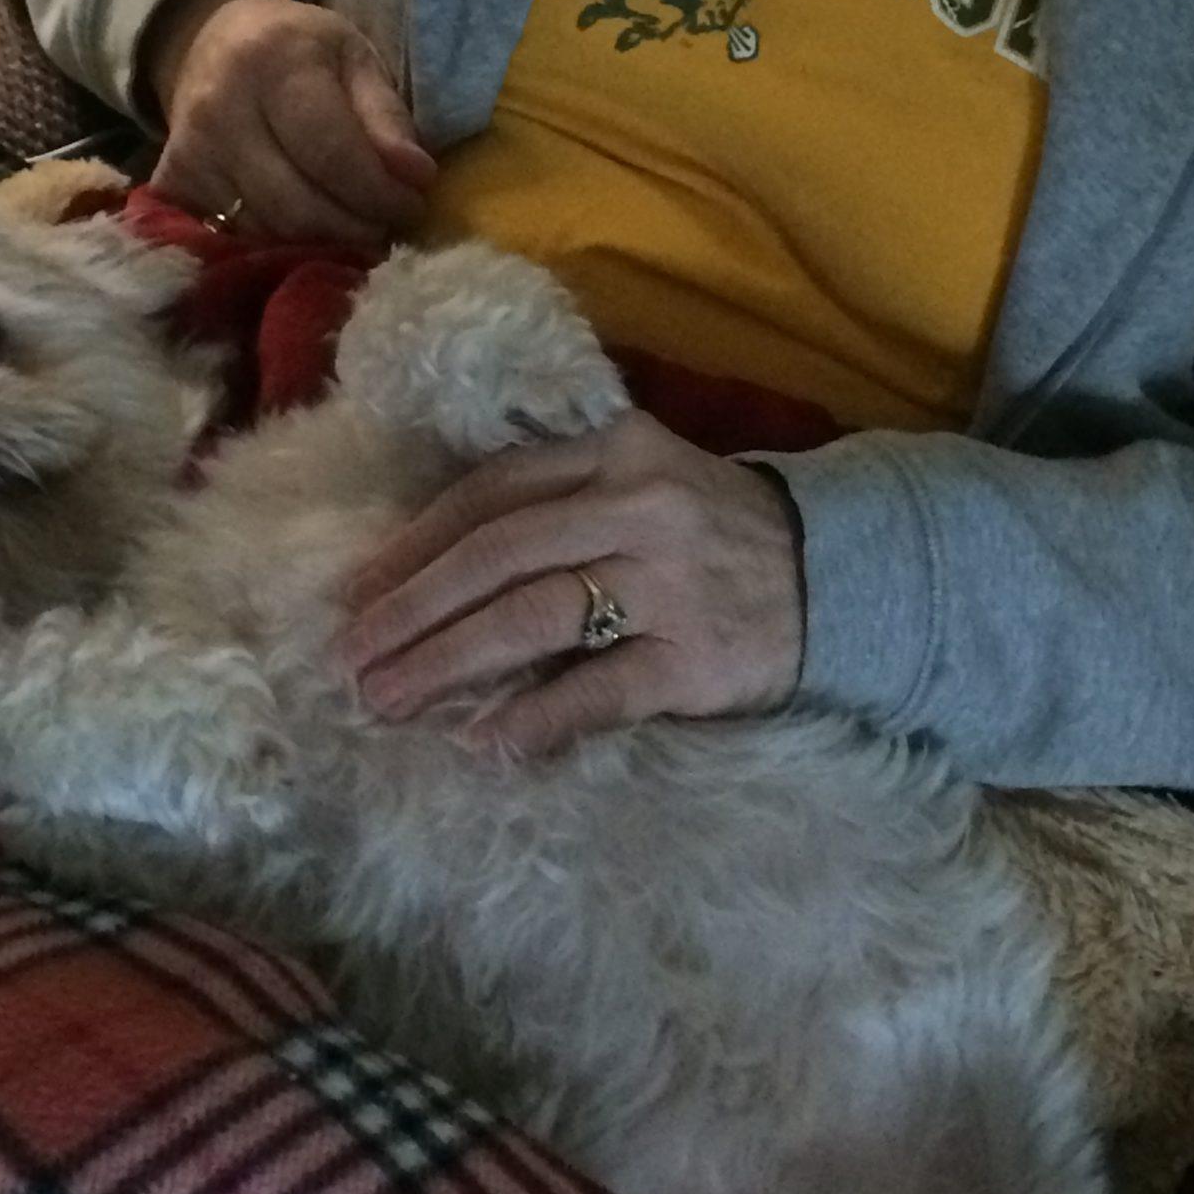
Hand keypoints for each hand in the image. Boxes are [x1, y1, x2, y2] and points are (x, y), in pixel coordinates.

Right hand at [143, 0, 434, 243]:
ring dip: (322, 243)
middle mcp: (220, 108)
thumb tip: (416, 177)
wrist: (211, 39)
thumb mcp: (355, 58)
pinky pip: (236, 238)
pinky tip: (307, 229)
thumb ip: (386, 116)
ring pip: (269, 231)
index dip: (379, 192)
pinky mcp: (171, 183)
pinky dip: (280, 244)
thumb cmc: (298, 48)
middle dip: (355, 229)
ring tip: (353, 226)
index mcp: (274, 61)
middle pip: (298, 205)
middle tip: (387, 228)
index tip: (411, 205)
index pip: (332, 153)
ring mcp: (188, 151)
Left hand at [334, 410, 804, 754]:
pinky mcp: (694, 658)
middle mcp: (637, 506)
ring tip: (390, 698)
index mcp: (614, 451)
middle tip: (352, 656)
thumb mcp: (640, 482)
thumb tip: (430, 565)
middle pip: (497, 555)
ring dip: (448, 661)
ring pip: (533, 617)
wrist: (841, 575)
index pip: (492, 493)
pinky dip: (534, 718)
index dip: (416, 544)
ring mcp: (668, 583)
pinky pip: (597, 690)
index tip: (357, 592)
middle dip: (412, 609)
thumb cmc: (712, 532)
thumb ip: (555, 502)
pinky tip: (484, 742)